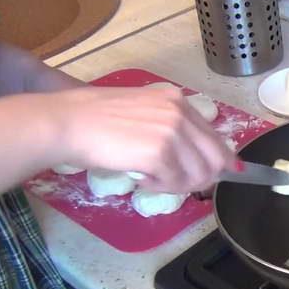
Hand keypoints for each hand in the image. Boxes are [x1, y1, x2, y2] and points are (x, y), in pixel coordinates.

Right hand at [50, 85, 236, 192]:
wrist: (67, 122)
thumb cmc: (96, 119)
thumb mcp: (144, 111)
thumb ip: (172, 128)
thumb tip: (199, 156)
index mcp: (178, 101)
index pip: (215, 137)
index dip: (220, 161)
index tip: (218, 175)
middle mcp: (180, 113)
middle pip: (214, 159)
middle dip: (201, 178)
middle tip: (177, 183)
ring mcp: (171, 132)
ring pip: (196, 175)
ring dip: (176, 184)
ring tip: (151, 177)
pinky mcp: (159, 153)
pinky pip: (174, 182)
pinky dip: (159, 186)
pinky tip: (141, 177)